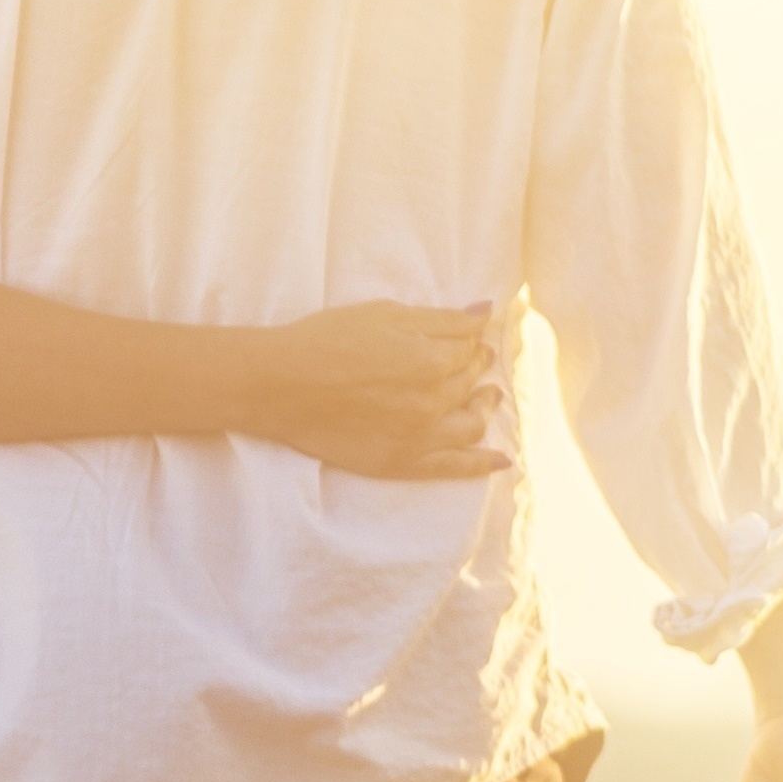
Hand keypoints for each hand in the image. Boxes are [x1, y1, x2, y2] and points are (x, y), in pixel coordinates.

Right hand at [240, 301, 507, 480]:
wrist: (279, 385)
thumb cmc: (326, 340)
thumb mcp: (384, 314)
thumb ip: (440, 319)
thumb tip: (483, 314)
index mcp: (431, 359)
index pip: (468, 349)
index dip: (472, 341)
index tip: (473, 338)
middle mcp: (433, 401)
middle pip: (470, 383)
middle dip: (478, 369)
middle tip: (480, 361)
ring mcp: (420, 437)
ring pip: (471, 425)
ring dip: (486, 408)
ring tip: (490, 398)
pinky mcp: (402, 463)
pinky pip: (454, 467)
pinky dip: (482, 464)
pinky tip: (503, 461)